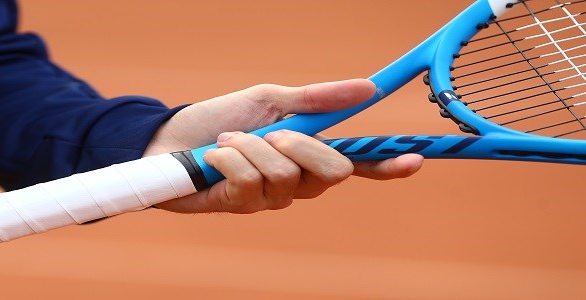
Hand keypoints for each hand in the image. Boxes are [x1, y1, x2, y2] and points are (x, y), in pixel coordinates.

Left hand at [143, 79, 422, 213]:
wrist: (169, 137)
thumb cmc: (221, 119)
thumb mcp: (271, 100)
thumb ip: (317, 99)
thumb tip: (370, 88)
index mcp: (309, 154)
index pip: (358, 163)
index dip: (388, 164)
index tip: (416, 159)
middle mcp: (297, 182)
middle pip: (332, 172)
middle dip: (301, 144)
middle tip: (272, 132)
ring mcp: (270, 199)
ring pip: (284, 175)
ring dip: (251, 147)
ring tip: (229, 140)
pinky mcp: (240, 206)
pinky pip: (248, 182)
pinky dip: (228, 158)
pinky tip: (212, 157)